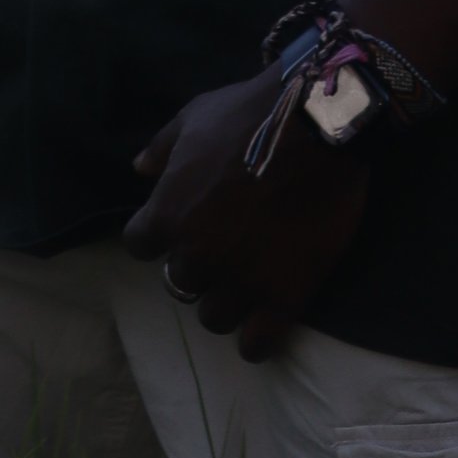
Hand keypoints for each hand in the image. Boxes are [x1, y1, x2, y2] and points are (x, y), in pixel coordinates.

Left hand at [121, 64, 369, 360]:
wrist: (318, 124)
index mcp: (168, 214)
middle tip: (222, 248)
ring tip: (244, 284)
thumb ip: (161, 148)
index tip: (175, 227)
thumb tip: (139, 170)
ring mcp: (240, 280)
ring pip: (213, 318)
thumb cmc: (250, 114)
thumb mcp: (195, 116)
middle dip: (197, 266)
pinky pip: (256, 343)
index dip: (156, 236)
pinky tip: (260, 331)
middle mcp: (197, 255)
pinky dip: (254, 343)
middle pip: (180, 283)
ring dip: (223, 302)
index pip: (139, 245)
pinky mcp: (284, 296)